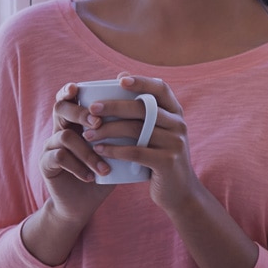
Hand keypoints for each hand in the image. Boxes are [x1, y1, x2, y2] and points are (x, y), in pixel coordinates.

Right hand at [38, 83, 117, 223]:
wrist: (85, 205)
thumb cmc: (104, 173)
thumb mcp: (116, 150)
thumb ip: (126, 129)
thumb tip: (150, 104)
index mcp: (75, 122)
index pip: (68, 99)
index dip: (69, 90)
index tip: (78, 88)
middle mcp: (59, 129)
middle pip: (60, 109)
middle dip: (80, 113)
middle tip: (98, 122)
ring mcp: (50, 146)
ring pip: (64, 136)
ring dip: (87, 151)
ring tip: (103, 167)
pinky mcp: (45, 164)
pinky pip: (59, 157)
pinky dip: (78, 166)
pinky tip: (90, 177)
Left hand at [83, 74, 199, 211]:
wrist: (179, 193)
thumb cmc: (159, 156)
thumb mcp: (157, 131)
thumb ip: (143, 109)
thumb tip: (121, 74)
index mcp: (175, 113)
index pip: (161, 89)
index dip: (142, 81)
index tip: (119, 80)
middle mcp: (178, 124)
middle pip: (143, 108)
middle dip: (114, 106)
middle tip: (91, 109)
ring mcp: (175, 143)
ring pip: (136, 129)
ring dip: (108, 130)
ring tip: (88, 134)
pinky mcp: (167, 162)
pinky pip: (136, 152)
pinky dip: (114, 150)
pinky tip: (99, 150)